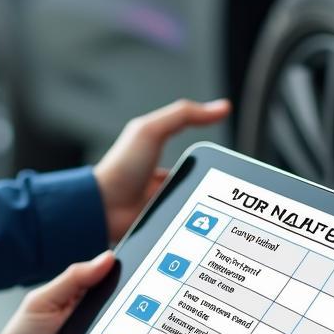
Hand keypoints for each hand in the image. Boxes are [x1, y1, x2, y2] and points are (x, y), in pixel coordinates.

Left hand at [94, 98, 231, 243]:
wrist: (104, 208)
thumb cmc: (121, 167)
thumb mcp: (152, 131)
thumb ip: (184, 115)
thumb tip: (222, 107)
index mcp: (160, 157)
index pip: (196, 159)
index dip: (212, 161)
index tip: (229, 164)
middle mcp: (161, 182)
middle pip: (200, 185)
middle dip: (211, 189)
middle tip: (222, 191)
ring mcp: (161, 205)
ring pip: (197, 207)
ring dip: (204, 209)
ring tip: (213, 209)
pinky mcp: (162, 226)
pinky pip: (187, 226)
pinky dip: (194, 226)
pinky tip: (200, 224)